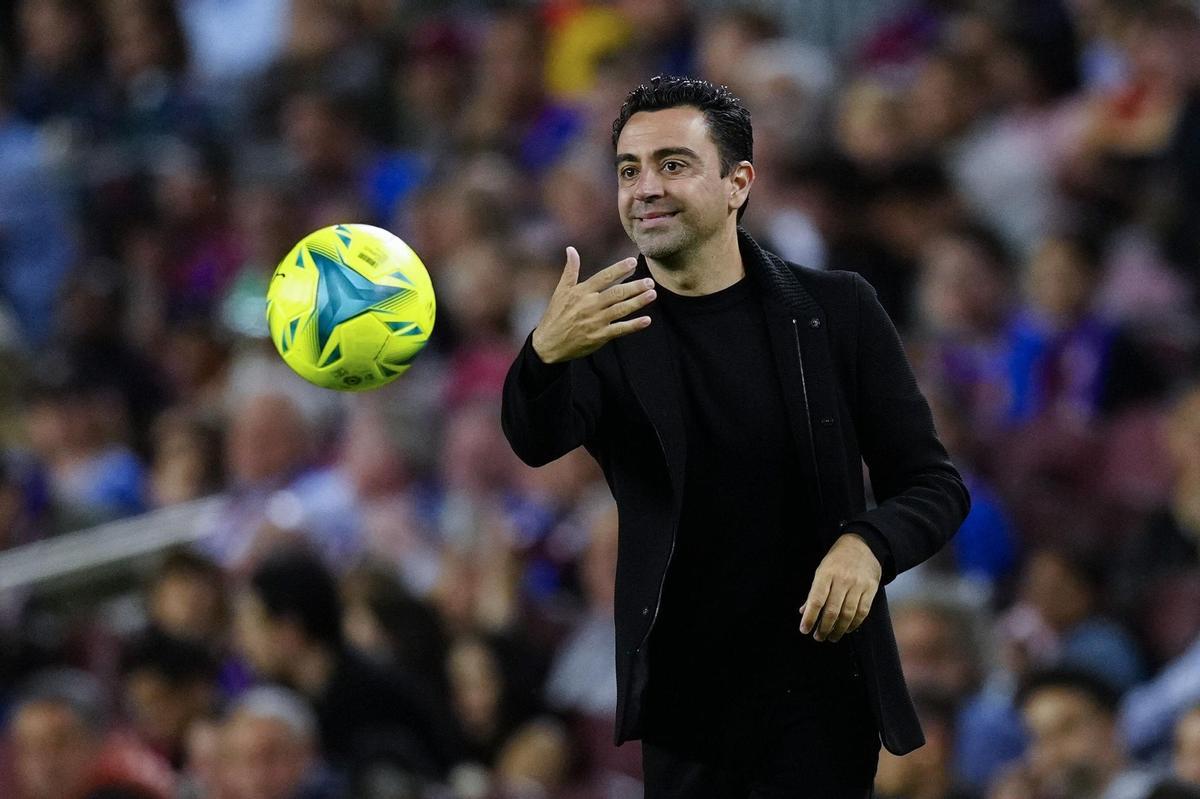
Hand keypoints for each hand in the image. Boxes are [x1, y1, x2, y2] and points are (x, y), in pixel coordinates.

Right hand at [531, 247, 655, 363]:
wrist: (548, 344)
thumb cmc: (556, 315)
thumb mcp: (561, 291)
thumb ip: (570, 270)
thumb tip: (571, 249)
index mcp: (581, 292)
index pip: (604, 277)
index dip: (619, 269)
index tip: (633, 262)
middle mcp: (590, 305)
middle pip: (616, 293)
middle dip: (634, 286)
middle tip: (650, 281)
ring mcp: (596, 321)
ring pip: (621, 309)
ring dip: (638, 302)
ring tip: (652, 294)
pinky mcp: (599, 337)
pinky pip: (620, 330)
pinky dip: (634, 325)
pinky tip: (647, 320)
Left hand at [799, 533, 880, 641]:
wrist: (862, 545)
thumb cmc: (837, 560)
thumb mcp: (821, 570)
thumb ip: (813, 592)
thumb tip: (804, 612)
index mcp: (826, 574)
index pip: (816, 600)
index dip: (810, 618)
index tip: (804, 630)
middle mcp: (842, 580)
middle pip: (832, 610)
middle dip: (824, 628)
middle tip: (818, 637)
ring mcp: (858, 584)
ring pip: (848, 614)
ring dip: (838, 630)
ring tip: (832, 637)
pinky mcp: (871, 588)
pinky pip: (863, 611)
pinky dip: (854, 624)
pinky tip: (847, 629)